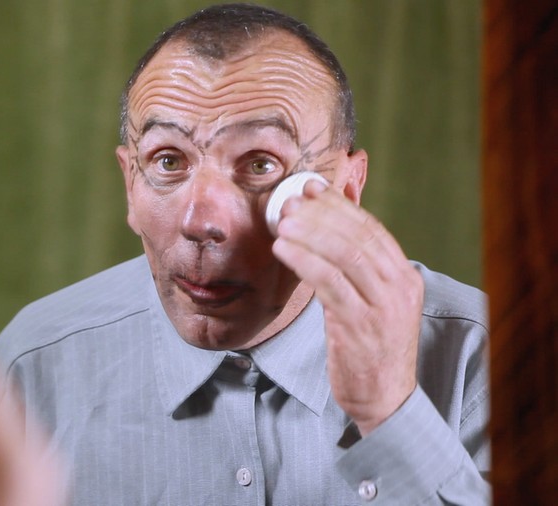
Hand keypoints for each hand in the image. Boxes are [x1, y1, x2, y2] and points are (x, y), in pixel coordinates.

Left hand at [272, 181, 423, 434]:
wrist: (383, 396)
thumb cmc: (369, 345)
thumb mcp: (371, 301)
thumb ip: (356, 267)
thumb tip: (327, 228)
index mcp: (405, 276)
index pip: (372, 229)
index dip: (340, 205)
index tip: (312, 188)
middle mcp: (400, 287)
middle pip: (358, 237)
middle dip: (320, 215)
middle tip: (289, 203)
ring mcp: (382, 307)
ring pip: (345, 255)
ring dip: (309, 234)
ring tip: (281, 224)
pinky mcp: (359, 326)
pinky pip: (330, 283)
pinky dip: (305, 261)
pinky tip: (284, 251)